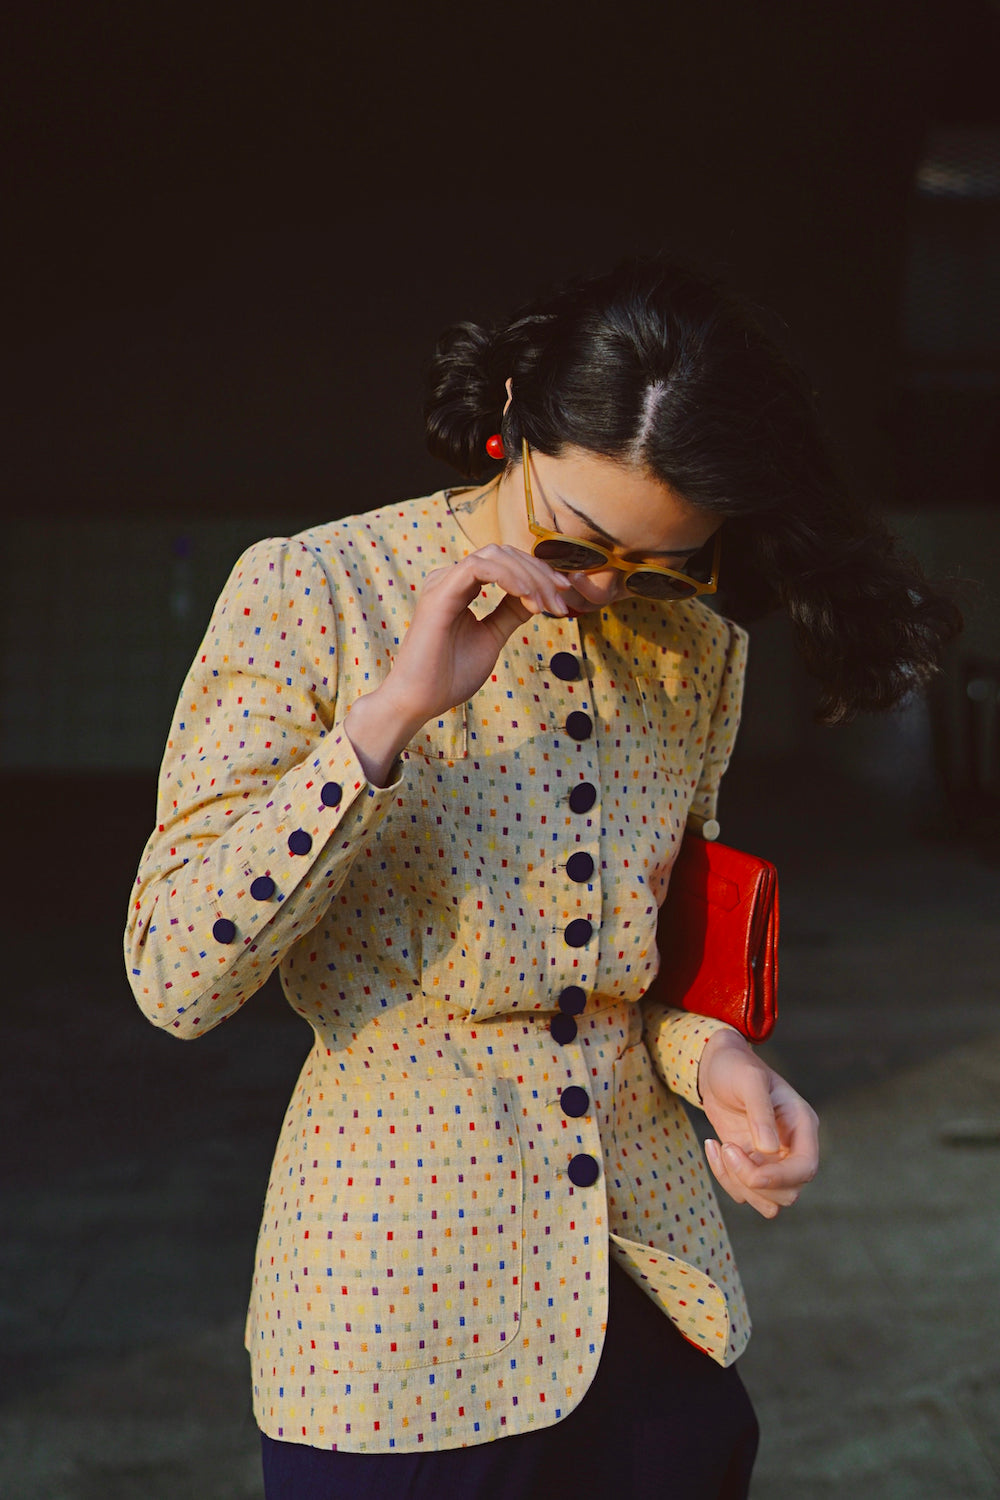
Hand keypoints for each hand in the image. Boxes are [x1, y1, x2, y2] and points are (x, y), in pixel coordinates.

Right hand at [345, 545, 573, 784]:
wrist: (419, 700)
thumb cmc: (449, 675)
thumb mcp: (491, 638)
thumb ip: (510, 614)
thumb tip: (535, 598)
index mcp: (461, 586)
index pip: (506, 563)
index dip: (539, 574)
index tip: (564, 597)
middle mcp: (451, 578)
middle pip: (504, 554)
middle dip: (540, 574)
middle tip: (562, 601)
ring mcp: (443, 582)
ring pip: (495, 556)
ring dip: (529, 576)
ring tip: (546, 604)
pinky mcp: (440, 594)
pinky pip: (480, 568)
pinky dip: (510, 578)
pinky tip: (528, 597)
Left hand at [697, 1029, 818, 1218]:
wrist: (716, 1067)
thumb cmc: (736, 1066)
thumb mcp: (748, 1080)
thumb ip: (760, 1112)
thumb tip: (769, 1150)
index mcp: (802, 1126)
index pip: (805, 1168)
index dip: (780, 1178)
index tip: (749, 1169)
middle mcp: (792, 1148)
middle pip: (788, 1193)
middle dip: (753, 1181)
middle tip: (728, 1148)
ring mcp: (772, 1160)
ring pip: (767, 1201)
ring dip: (738, 1184)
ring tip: (720, 1148)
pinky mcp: (751, 1165)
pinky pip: (744, 1192)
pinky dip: (725, 1178)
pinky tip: (712, 1146)